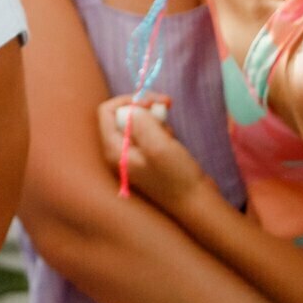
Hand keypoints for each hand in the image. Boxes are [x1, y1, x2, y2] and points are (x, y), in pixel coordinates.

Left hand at [96, 95, 209, 214]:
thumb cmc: (177, 177)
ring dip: (155, 119)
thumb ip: (141, 123)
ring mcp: (132, 155)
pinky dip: (160, 129)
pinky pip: (149, 132)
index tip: (151, 103)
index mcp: (114, 150)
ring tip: (170, 134)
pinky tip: (172, 140)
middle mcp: (118, 152)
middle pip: (122, 114)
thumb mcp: (159, 146)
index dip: (129, 101)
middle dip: (144, 106)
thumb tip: (132, 109)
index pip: (107, 111)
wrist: (195, 202)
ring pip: (138, 122)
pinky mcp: (146, 156)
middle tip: (166, 103)